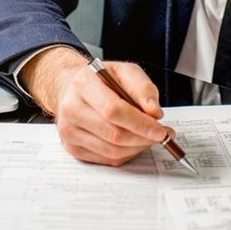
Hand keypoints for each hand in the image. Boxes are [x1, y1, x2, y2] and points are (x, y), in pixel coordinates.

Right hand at [21, 47, 169, 165]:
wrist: (73, 88)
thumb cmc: (101, 80)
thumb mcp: (125, 71)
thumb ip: (143, 88)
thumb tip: (154, 113)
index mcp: (83, 84)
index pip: (113, 110)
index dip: (140, 124)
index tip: (160, 130)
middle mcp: (71, 109)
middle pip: (113, 134)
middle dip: (143, 138)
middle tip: (161, 135)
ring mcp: (69, 131)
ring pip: (112, 151)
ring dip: (137, 147)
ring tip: (149, 137)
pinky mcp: (72, 148)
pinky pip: (107, 159)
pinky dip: (127, 153)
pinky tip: (133, 142)